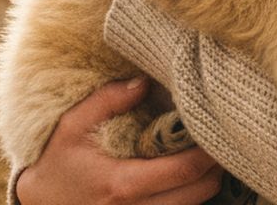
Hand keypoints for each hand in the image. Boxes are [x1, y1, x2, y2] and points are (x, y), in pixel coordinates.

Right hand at [15, 78, 220, 204]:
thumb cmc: (56, 163)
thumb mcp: (71, 126)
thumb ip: (107, 100)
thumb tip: (143, 82)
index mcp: (121, 185)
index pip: (185, 170)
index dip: (210, 152)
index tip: (219, 130)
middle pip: (199, 193)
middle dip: (215, 167)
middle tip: (219, 140)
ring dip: (205, 183)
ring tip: (207, 156)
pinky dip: (188, 197)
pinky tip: (187, 178)